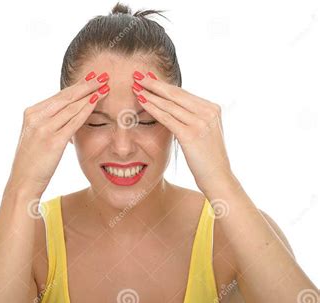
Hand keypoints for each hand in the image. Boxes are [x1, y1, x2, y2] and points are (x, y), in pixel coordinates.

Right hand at [7, 71, 109, 196]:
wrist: (22, 182)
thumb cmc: (32, 162)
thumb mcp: (36, 136)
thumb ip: (49, 122)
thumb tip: (68, 112)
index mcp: (31, 113)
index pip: (59, 96)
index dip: (77, 86)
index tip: (92, 78)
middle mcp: (35, 117)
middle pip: (66, 97)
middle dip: (86, 85)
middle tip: (102, 76)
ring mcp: (43, 128)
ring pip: (71, 106)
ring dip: (90, 94)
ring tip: (105, 85)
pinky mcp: (52, 141)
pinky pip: (73, 121)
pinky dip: (86, 109)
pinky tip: (97, 101)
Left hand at [131, 70, 232, 192]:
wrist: (218, 177)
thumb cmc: (207, 158)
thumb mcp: (204, 132)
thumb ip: (193, 118)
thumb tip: (174, 107)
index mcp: (212, 108)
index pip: (182, 93)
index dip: (163, 85)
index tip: (148, 78)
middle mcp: (208, 111)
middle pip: (175, 93)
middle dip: (154, 83)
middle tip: (137, 75)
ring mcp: (201, 122)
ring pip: (169, 104)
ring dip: (150, 94)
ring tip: (135, 86)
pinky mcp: (191, 134)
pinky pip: (167, 118)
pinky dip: (152, 108)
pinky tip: (141, 101)